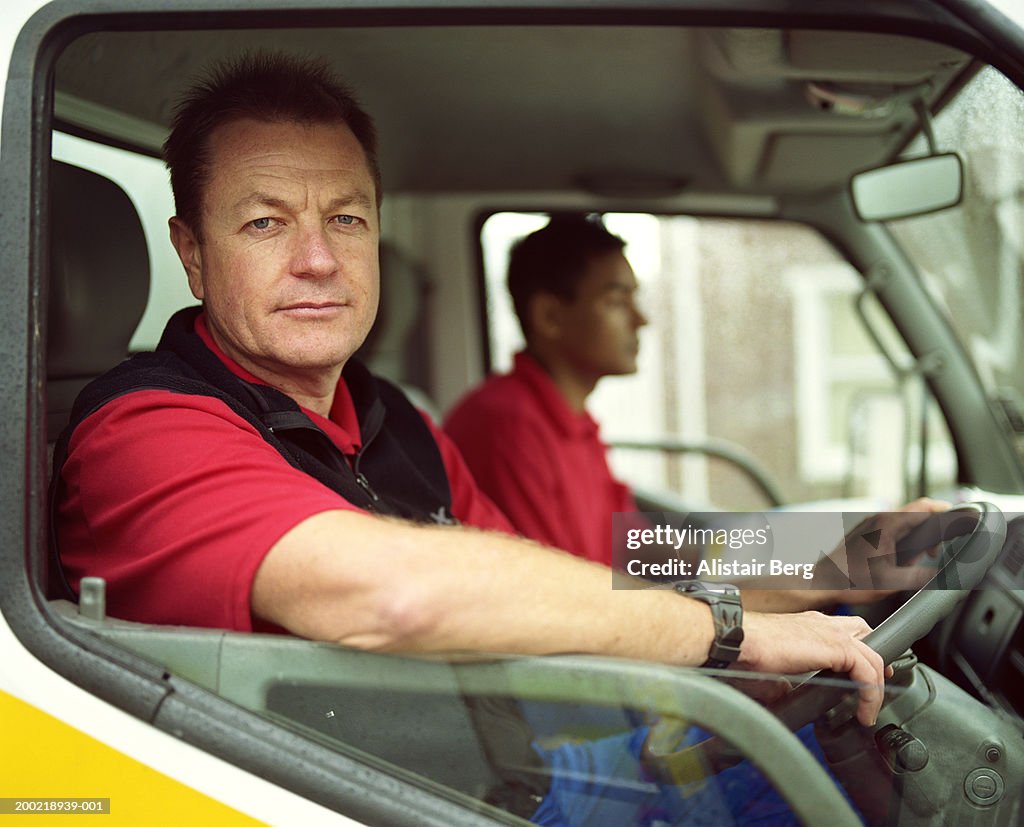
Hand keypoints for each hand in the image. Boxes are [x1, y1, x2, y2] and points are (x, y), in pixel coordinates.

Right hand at [739, 610, 884, 725]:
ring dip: (875, 685)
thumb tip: (786, 696)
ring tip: (869, 710)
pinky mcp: (837, 646)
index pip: (845, 630)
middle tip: (878, 683)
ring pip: (873, 655)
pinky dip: (871, 694)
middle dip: (876, 659)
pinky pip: (868, 671)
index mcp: (808, 624)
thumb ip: (786, 681)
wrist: (740, 637)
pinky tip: (864, 711)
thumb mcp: (773, 668)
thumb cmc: (747, 648)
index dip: (859, 651)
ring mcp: (832, 632)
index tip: (861, 675)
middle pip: (867, 633)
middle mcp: (823, 623)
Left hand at [816, 498, 949, 602]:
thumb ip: (920, 576)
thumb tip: (941, 575)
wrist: (823, 581)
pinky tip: (901, 560)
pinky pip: (891, 530)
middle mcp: (878, 519)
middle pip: (915, 515)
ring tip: (917, 559)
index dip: (945, 511)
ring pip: (903, 523)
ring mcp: (869, 524)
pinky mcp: (864, 533)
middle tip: (935, 552)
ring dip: (916, 537)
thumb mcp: (892, 582)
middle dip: (931, 531)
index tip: (960, 517)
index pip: (923, 507)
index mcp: (887, 524)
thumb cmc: (851, 580)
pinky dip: (903, 540)